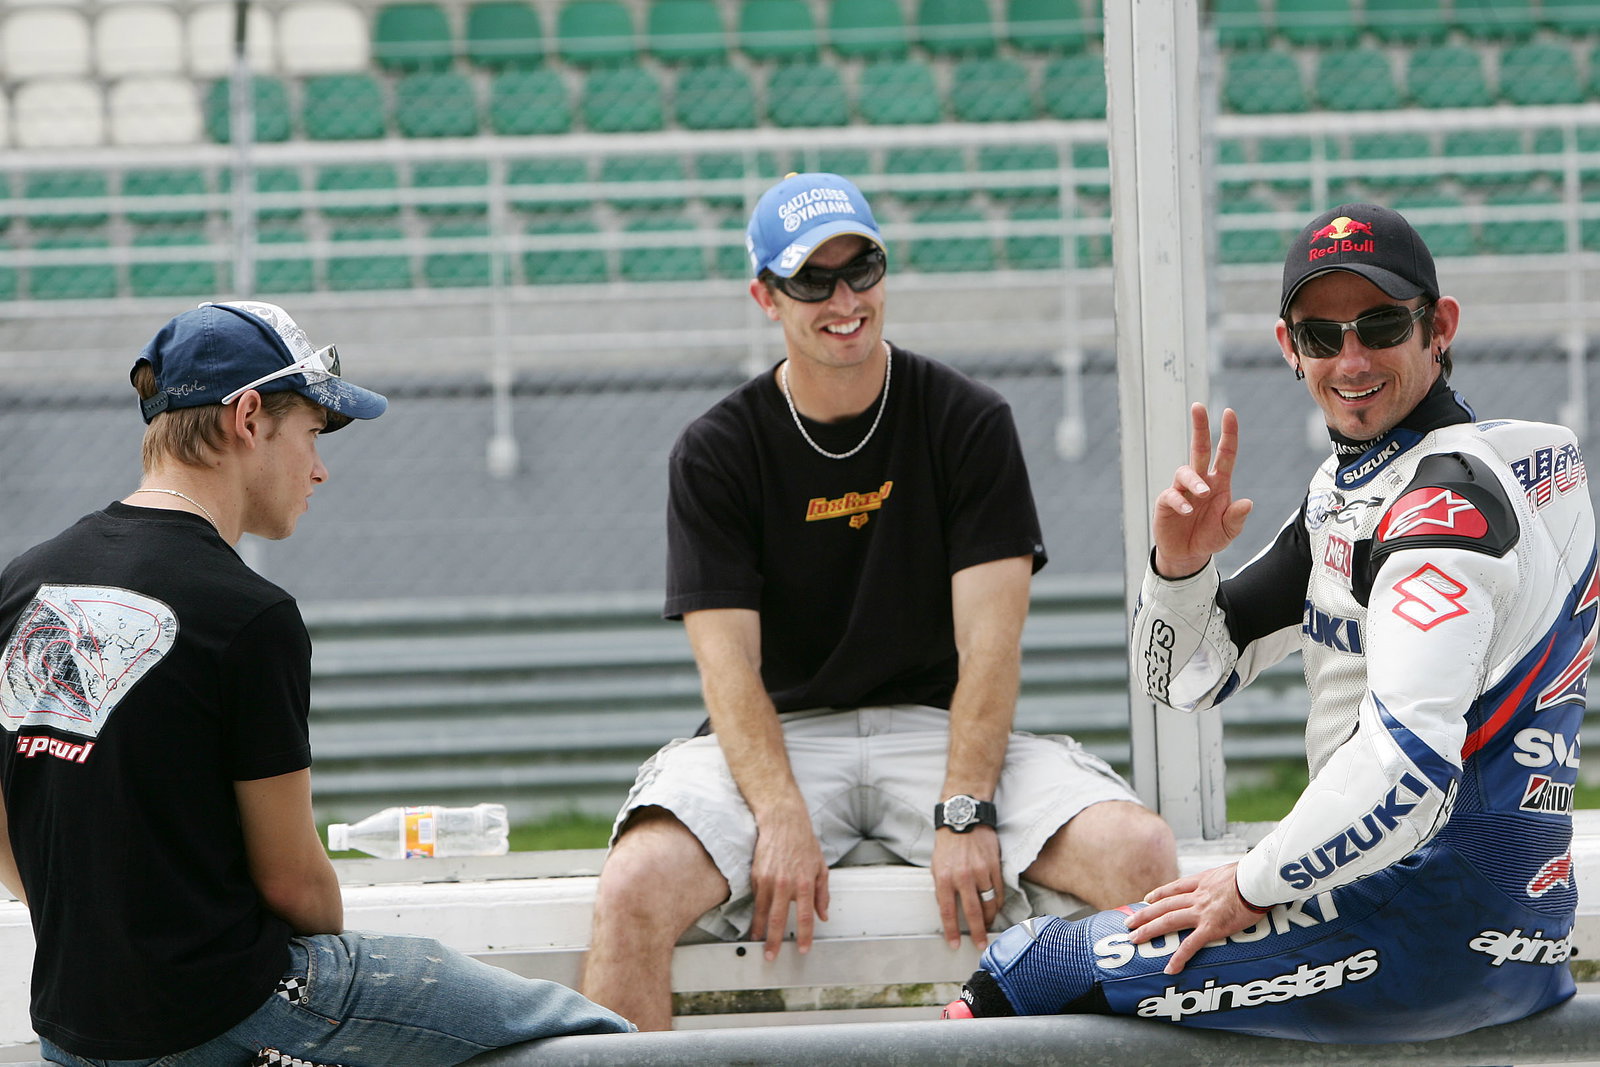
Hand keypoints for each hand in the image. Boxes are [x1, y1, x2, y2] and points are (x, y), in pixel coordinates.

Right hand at [748, 807, 829, 961]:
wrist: (783, 822)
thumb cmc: (803, 843)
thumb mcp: (821, 868)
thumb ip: (823, 894)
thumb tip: (824, 915)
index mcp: (805, 884)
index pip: (805, 917)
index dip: (805, 936)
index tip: (803, 949)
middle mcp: (786, 884)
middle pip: (778, 919)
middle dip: (774, 941)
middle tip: (771, 956)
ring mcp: (769, 880)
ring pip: (762, 912)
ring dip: (760, 931)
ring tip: (758, 944)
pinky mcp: (757, 875)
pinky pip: (756, 899)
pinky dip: (755, 913)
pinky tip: (755, 923)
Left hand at [932, 826, 1003, 949]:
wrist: (962, 819)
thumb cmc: (947, 844)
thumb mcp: (936, 866)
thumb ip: (942, 888)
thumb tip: (947, 910)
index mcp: (944, 878)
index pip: (948, 912)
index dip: (951, 931)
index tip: (954, 945)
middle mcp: (962, 876)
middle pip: (973, 912)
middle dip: (978, 932)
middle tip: (981, 945)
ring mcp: (980, 871)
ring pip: (989, 904)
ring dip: (990, 918)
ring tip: (988, 926)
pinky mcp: (994, 866)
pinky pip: (998, 891)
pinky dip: (997, 903)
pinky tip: (995, 908)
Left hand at [1123, 862, 1261, 974]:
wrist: (1256, 880)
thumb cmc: (1253, 875)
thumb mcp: (1234, 870)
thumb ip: (1227, 878)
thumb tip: (1234, 878)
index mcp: (1202, 881)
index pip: (1174, 888)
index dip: (1159, 894)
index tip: (1146, 899)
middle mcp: (1197, 896)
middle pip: (1164, 905)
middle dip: (1144, 915)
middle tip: (1128, 922)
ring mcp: (1202, 912)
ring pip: (1168, 921)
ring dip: (1149, 930)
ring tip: (1134, 939)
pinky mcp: (1212, 927)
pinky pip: (1191, 945)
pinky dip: (1179, 958)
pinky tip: (1169, 968)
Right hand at [1152, 403, 1252, 578]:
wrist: (1188, 555)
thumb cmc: (1210, 537)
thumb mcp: (1229, 531)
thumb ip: (1237, 518)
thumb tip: (1247, 503)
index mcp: (1220, 483)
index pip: (1225, 453)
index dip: (1228, 434)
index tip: (1228, 413)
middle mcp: (1201, 481)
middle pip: (1199, 448)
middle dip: (1200, 427)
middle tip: (1198, 407)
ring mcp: (1182, 490)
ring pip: (1186, 471)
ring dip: (1194, 480)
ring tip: (1202, 494)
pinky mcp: (1166, 502)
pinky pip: (1172, 495)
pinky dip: (1180, 501)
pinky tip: (1187, 511)